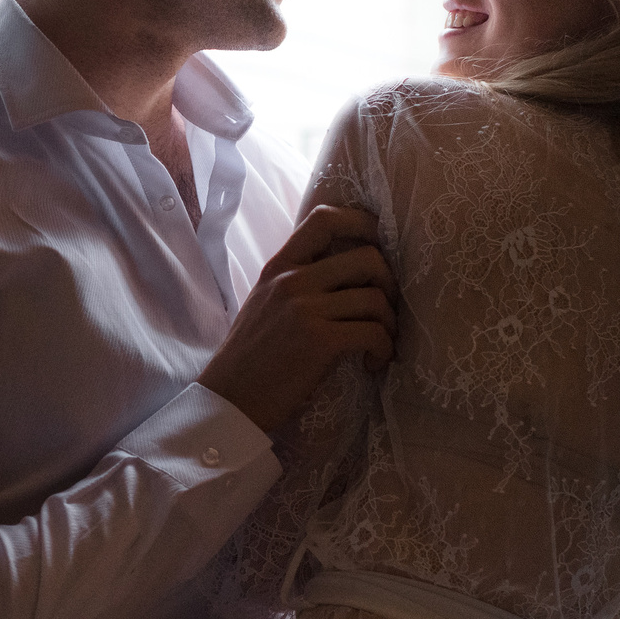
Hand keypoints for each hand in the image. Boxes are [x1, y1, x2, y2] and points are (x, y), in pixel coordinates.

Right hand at [199, 205, 396, 435]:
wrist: (231, 399)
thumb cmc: (251, 356)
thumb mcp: (265, 301)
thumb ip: (296, 280)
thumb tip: (345, 270)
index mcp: (279, 267)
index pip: (324, 219)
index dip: (362, 223)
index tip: (379, 244)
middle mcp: (292, 280)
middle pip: (367, 257)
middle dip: (389, 283)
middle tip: (385, 309)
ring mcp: (305, 310)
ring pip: (375, 298)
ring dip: (389, 323)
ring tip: (381, 343)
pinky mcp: (320, 341)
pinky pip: (373, 332)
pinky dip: (384, 349)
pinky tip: (373, 363)